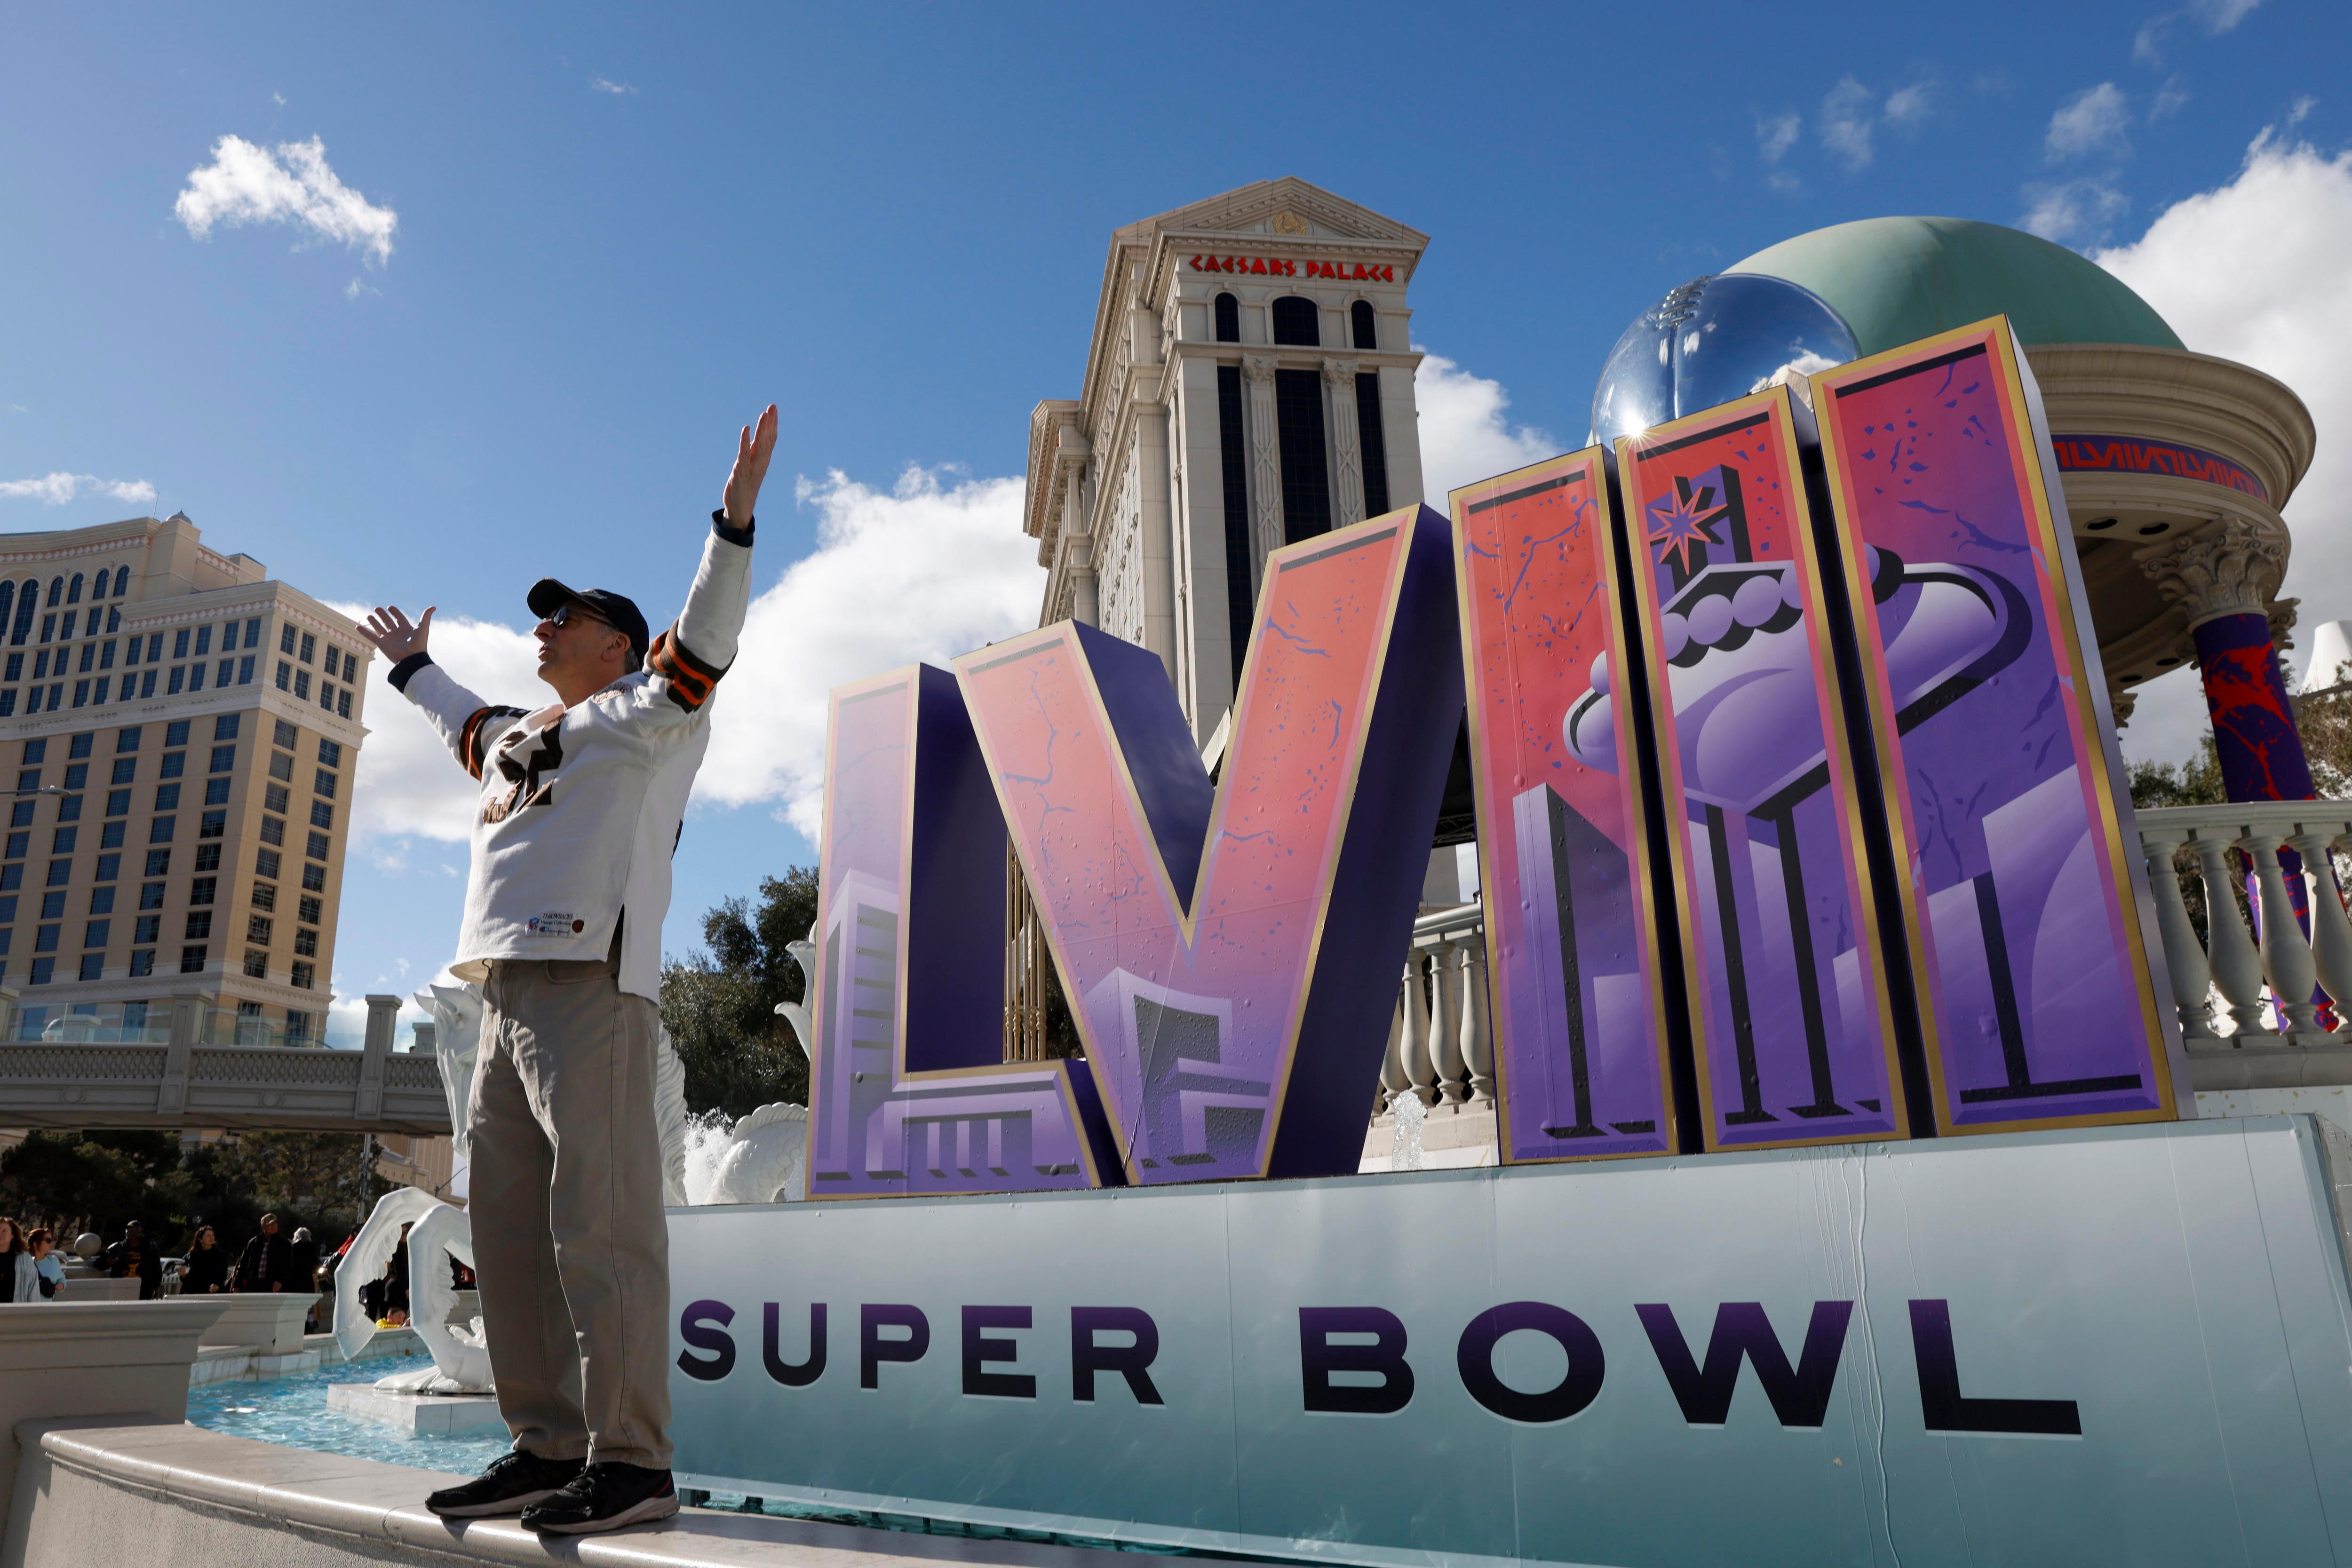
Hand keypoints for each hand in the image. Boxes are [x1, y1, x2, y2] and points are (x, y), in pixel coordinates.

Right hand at [359, 604, 434, 662]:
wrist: (411, 659)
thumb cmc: (419, 645)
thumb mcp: (423, 628)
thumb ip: (426, 617)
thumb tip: (433, 607)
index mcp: (406, 629)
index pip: (399, 618)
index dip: (395, 612)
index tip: (390, 607)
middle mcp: (397, 633)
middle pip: (388, 622)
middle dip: (383, 615)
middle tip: (377, 608)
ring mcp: (389, 639)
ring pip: (379, 628)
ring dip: (374, 622)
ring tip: (369, 615)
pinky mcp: (382, 644)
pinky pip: (371, 636)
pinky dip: (364, 632)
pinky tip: (357, 627)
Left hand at [722, 404, 778, 529]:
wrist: (740, 508)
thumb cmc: (745, 487)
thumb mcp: (750, 467)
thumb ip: (754, 453)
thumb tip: (756, 438)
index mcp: (763, 461)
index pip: (771, 439)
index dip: (773, 424)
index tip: (774, 409)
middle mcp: (761, 463)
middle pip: (767, 439)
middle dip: (770, 422)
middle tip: (773, 406)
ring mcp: (752, 467)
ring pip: (759, 445)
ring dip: (762, 429)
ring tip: (764, 414)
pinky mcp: (741, 472)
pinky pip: (744, 454)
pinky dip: (745, 441)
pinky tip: (746, 429)